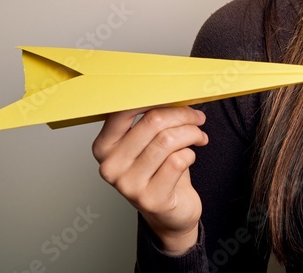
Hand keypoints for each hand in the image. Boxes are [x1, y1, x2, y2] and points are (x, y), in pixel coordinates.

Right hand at [92, 106, 207, 253]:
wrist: (170, 212)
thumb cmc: (160, 169)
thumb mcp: (149, 143)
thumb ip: (151, 119)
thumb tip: (174, 90)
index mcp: (104, 146)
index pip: (123, 110)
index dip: (154, 96)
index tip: (174, 93)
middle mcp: (110, 166)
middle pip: (153, 121)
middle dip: (182, 115)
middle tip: (197, 118)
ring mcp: (128, 185)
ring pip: (168, 140)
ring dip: (192, 133)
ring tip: (199, 135)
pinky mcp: (150, 199)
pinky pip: (179, 160)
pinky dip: (191, 153)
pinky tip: (191, 155)